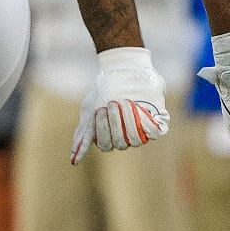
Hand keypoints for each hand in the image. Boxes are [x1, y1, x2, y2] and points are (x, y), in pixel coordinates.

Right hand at [71, 47, 169, 163]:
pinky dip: (145, 121)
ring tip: (125, 102)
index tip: (100, 110)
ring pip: (136, 140)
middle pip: (120, 143)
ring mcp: (141, 130)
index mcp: (108, 136)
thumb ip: (82, 135)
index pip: (105, 145)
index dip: (103, 129)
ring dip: (129, 120)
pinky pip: (153, 132)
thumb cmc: (105, 89)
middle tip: (112, 103)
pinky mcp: (156, 122)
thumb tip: (73, 162)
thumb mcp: (89, 109)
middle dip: (115, 123)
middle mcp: (125, 136)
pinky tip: (139, 106)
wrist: (125, 68)